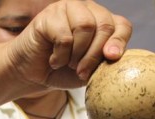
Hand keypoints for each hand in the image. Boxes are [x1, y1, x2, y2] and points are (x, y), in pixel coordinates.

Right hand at [7, 0, 131, 88]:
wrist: (33, 74)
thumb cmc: (63, 71)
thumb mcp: (90, 71)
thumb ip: (104, 62)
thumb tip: (115, 55)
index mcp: (102, 22)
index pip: (121, 25)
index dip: (120, 41)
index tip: (112, 57)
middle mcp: (87, 10)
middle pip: (104, 25)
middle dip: (95, 54)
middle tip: (82, 72)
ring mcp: (68, 9)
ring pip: (86, 26)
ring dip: (77, 54)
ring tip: (68, 64)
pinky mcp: (49, 15)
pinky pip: (64, 36)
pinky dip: (60, 55)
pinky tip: (54, 60)